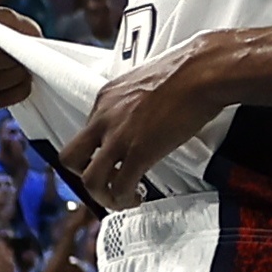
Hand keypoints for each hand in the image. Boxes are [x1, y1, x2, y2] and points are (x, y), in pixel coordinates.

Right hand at [0, 6, 40, 107]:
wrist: (12, 49)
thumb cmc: (8, 29)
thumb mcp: (7, 16)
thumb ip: (2, 19)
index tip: (8, 45)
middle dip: (4, 63)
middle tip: (23, 62)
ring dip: (9, 80)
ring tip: (24, 73)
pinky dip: (9, 96)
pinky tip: (22, 87)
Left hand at [70, 37, 224, 207]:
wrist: (201, 73)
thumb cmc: (187, 72)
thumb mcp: (147, 82)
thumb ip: (139, 102)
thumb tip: (147, 116)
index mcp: (106, 98)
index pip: (86, 133)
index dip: (97, 153)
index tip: (113, 161)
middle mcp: (105, 118)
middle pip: (71, 157)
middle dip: (85, 176)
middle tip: (107, 183)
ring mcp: (119, 136)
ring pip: (89, 180)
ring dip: (104, 196)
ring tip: (122, 198)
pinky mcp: (139, 152)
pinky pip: (120, 187)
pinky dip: (124, 200)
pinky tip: (137, 197)